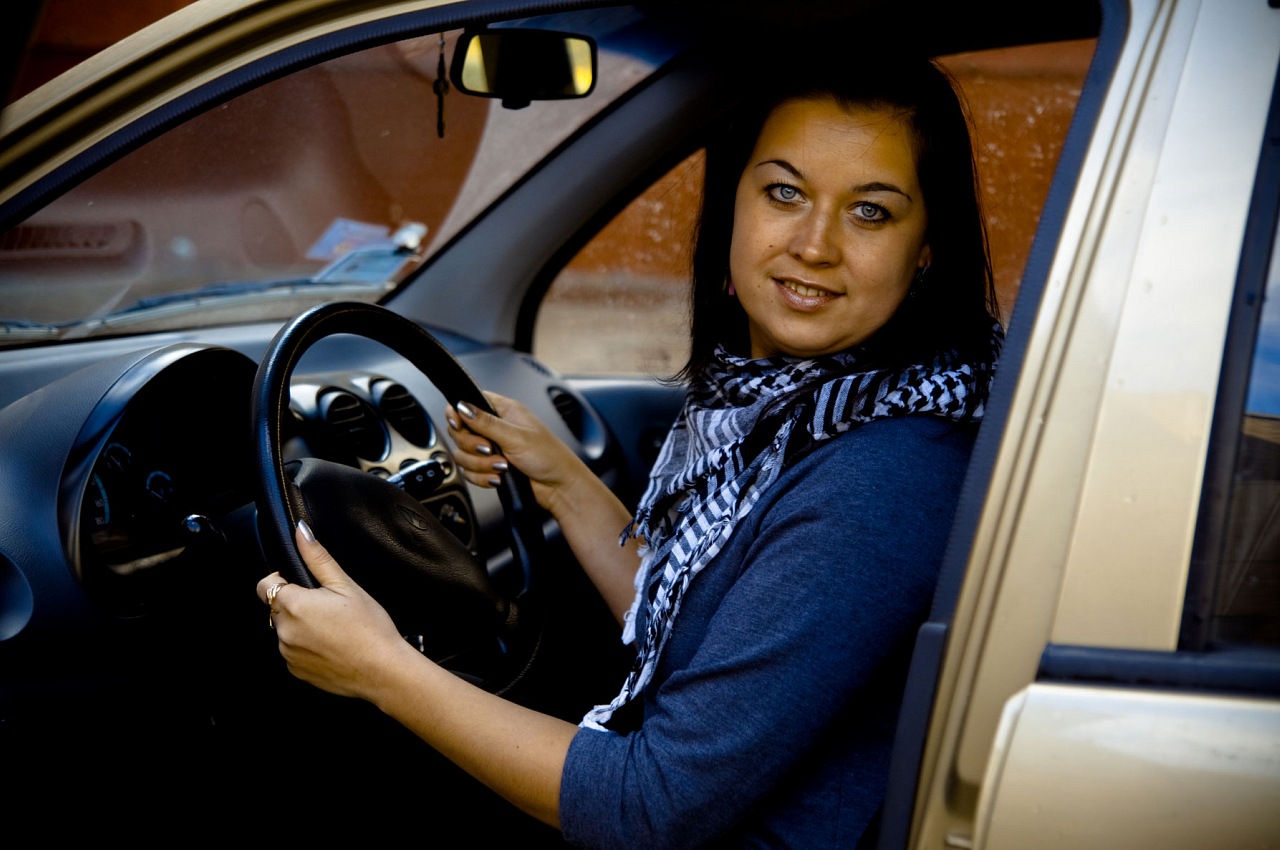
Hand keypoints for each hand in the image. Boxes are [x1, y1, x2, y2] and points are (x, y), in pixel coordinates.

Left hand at [256, 521, 414, 699]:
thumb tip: (301, 532)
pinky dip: (307, 647)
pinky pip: (293, 652)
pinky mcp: (297, 671)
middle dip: (296, 603)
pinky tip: (332, 645)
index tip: (305, 584)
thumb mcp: (346, 585)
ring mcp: (288, 654)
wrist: (383, 671)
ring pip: (285, 630)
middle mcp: (284, 632)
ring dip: (300, 626)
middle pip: (277, 608)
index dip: (283, 579)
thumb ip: (318, 557)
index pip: (265, 584)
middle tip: (328, 606)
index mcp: (293, 605)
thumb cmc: (369, 628)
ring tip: (333, 628)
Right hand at [446, 391, 584, 511]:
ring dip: (480, 465)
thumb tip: (462, 406)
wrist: (559, 488)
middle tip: (489, 449)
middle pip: (460, 431)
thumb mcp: (516, 437)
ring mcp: (491, 449)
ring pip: (463, 454)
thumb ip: (486, 423)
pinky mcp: (489, 468)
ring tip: (502, 466)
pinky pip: (471, 472)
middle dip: (471, 445)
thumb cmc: (550, 457)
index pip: (469, 402)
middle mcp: (495, 428)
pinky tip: (499, 478)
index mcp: (504, 410)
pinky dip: (483, 478)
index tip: (459, 425)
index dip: (458, 413)